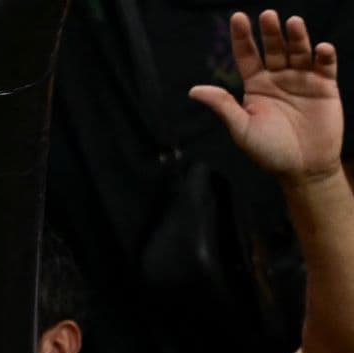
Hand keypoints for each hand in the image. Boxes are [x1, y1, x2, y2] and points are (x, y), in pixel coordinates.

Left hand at [190, 11, 342, 183]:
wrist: (302, 168)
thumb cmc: (269, 151)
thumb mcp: (242, 129)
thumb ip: (223, 106)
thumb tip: (194, 90)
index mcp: (256, 86)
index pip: (248, 56)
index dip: (242, 37)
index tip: (237, 18)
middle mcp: (279, 78)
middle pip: (274, 49)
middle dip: (271, 32)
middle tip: (268, 15)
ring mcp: (302, 80)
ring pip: (299, 52)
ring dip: (297, 37)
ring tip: (293, 22)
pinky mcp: (325, 86)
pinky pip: (325, 66)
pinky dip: (323, 56)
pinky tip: (320, 49)